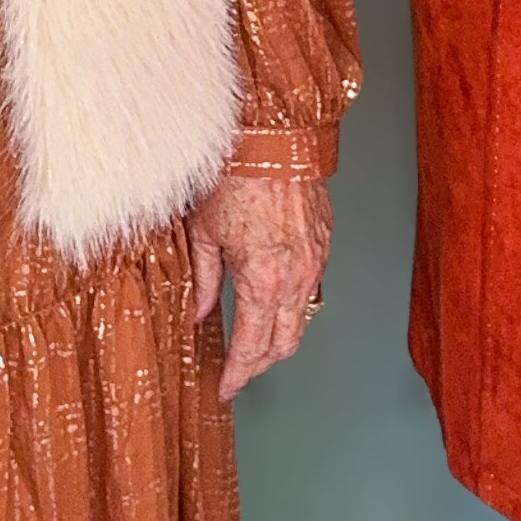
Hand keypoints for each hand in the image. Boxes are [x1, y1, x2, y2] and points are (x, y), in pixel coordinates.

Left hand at [186, 167, 330, 399]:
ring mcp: (315, 261)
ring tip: (253, 341)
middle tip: (238, 371)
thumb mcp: (202, 232)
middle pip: (284, 343)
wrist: (273, 134)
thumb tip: (198, 312)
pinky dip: (292, 304)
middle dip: (260, 364)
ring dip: (278, 336)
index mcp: (263, 281)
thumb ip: (201, 281)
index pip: (253, 347)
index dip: (238, 374)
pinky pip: (311, 289)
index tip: (226, 387)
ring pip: (302, 318)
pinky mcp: (323, 244)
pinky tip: (272, 301)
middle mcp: (295, 277)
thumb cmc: (234, 173)